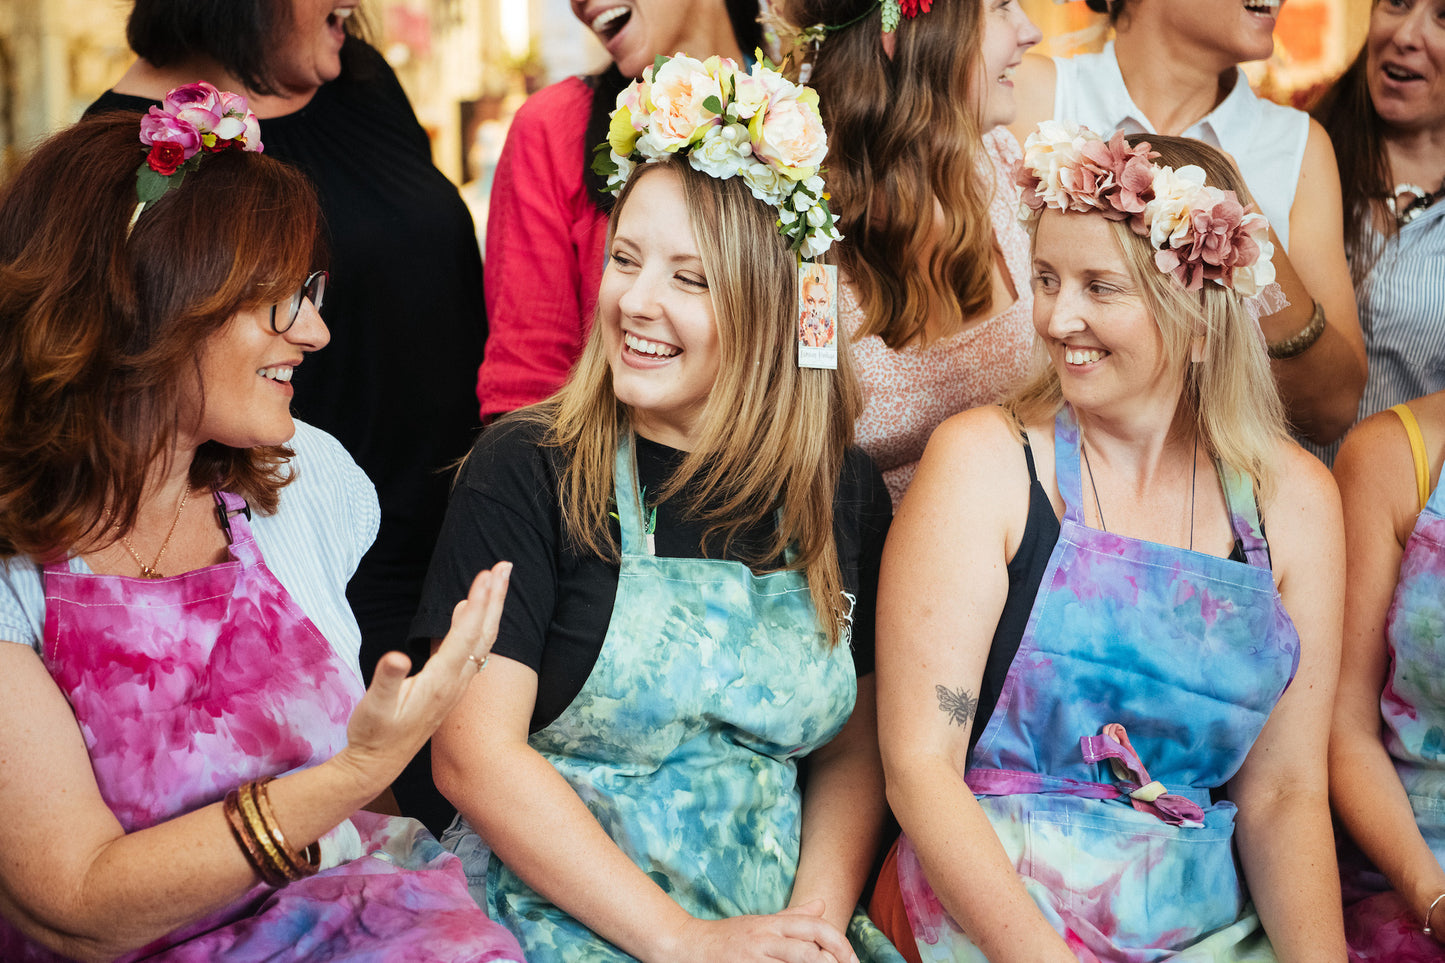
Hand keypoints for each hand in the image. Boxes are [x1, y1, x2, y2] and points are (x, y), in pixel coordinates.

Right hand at [338, 562, 510, 791]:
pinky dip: (477, 626)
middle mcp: (455, 680)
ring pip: (481, 641)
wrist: (379, 765)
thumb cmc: (374, 735)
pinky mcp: (449, 689)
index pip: (465, 633)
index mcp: (440, 679)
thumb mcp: (375, 707)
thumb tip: (396, 657)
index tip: (488, 574)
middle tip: (504, 566)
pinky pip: (472, 650)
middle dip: (494, 598)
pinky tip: (470, 614)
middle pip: (482, 632)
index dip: (478, 602)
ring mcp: (454, 685)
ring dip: (490, 610)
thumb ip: (388, 681)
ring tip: (495, 582)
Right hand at [662, 901, 858, 962]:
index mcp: (773, 925)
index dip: (838, 942)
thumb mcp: (762, 923)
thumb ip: (794, 917)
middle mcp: (766, 938)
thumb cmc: (728, 938)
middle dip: (833, 960)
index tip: (851, 959)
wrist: (687, 946)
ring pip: (795, 960)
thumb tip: (823, 904)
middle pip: (808, 947)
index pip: (814, 927)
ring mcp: (754, 956)